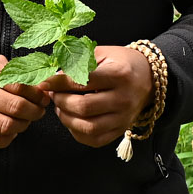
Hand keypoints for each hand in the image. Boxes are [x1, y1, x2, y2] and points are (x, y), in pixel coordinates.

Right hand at [0, 53, 49, 148]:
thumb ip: (6, 68)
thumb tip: (35, 82)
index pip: (18, 84)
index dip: (37, 93)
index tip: (43, 96)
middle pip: (16, 107)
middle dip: (35, 112)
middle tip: (39, 111)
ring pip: (6, 126)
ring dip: (23, 126)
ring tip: (25, 121)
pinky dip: (7, 139)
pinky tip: (9, 131)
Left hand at [39, 45, 153, 147]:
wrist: (148, 78)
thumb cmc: (120, 62)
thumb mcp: (100, 53)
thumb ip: (76, 62)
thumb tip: (51, 77)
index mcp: (118, 75)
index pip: (81, 82)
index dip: (57, 83)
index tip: (43, 82)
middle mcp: (123, 99)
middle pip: (83, 107)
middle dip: (61, 101)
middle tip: (54, 94)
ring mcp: (124, 118)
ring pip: (88, 127)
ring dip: (66, 118)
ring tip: (61, 107)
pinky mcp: (121, 130)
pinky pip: (95, 140)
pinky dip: (77, 132)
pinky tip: (72, 119)